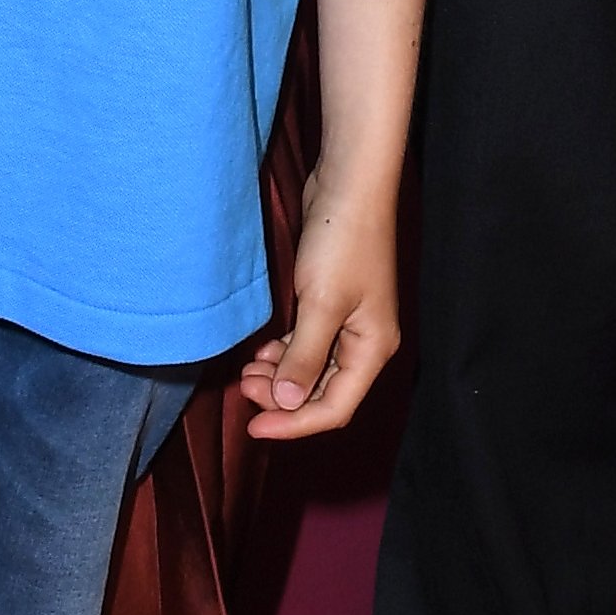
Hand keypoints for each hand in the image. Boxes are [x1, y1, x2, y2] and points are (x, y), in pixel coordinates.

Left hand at [238, 187, 402, 439]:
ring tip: (247, 371)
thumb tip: (288, 403)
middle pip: (324, 393)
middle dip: (283, 399)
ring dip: (280, 377)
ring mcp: (348, 325)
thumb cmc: (342, 244)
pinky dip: (285, 354)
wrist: (349, 187)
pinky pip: (308, 346)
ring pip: (312, 370)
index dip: (294, 424)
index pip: (334, 408)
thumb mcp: (320, 304)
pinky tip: (262, 351)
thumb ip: (304, 357)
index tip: (252, 427)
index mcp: (372, 351)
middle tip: (243, 387)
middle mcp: (364, 344)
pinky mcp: (331, 306)